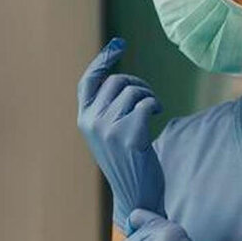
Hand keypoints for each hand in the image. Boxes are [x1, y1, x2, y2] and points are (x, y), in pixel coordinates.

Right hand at [77, 37, 164, 230]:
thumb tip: (120, 78)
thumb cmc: (127, 163)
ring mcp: (109, 128)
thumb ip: (107, 109)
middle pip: (116, 81)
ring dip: (148, 95)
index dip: (103, 61)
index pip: (88, 82)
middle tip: (148, 98)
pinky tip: (157, 114)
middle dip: (137, 83)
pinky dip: (155, 104)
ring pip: (133, 91)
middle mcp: (92, 122)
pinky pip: (146, 103)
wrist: (136, 196)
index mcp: (84, 120)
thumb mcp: (108, 134)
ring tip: (153, 110)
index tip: (118, 44)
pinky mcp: (129, 134)